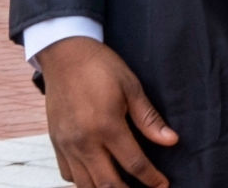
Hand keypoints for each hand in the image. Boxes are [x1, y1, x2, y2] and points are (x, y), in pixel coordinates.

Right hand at [36, 37, 177, 186]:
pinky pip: (68, 176)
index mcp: (107, 125)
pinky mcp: (56, 144)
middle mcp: (84, 141)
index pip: (134, 163)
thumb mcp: (131, 86)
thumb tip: (171, 140)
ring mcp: (67, 145)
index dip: (151, 179)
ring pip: (86, 186)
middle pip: (108, 184)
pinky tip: (97, 177)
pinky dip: (84, 182)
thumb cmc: (100, 66)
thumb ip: (148, 118)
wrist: (65, 54)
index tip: (163, 185)